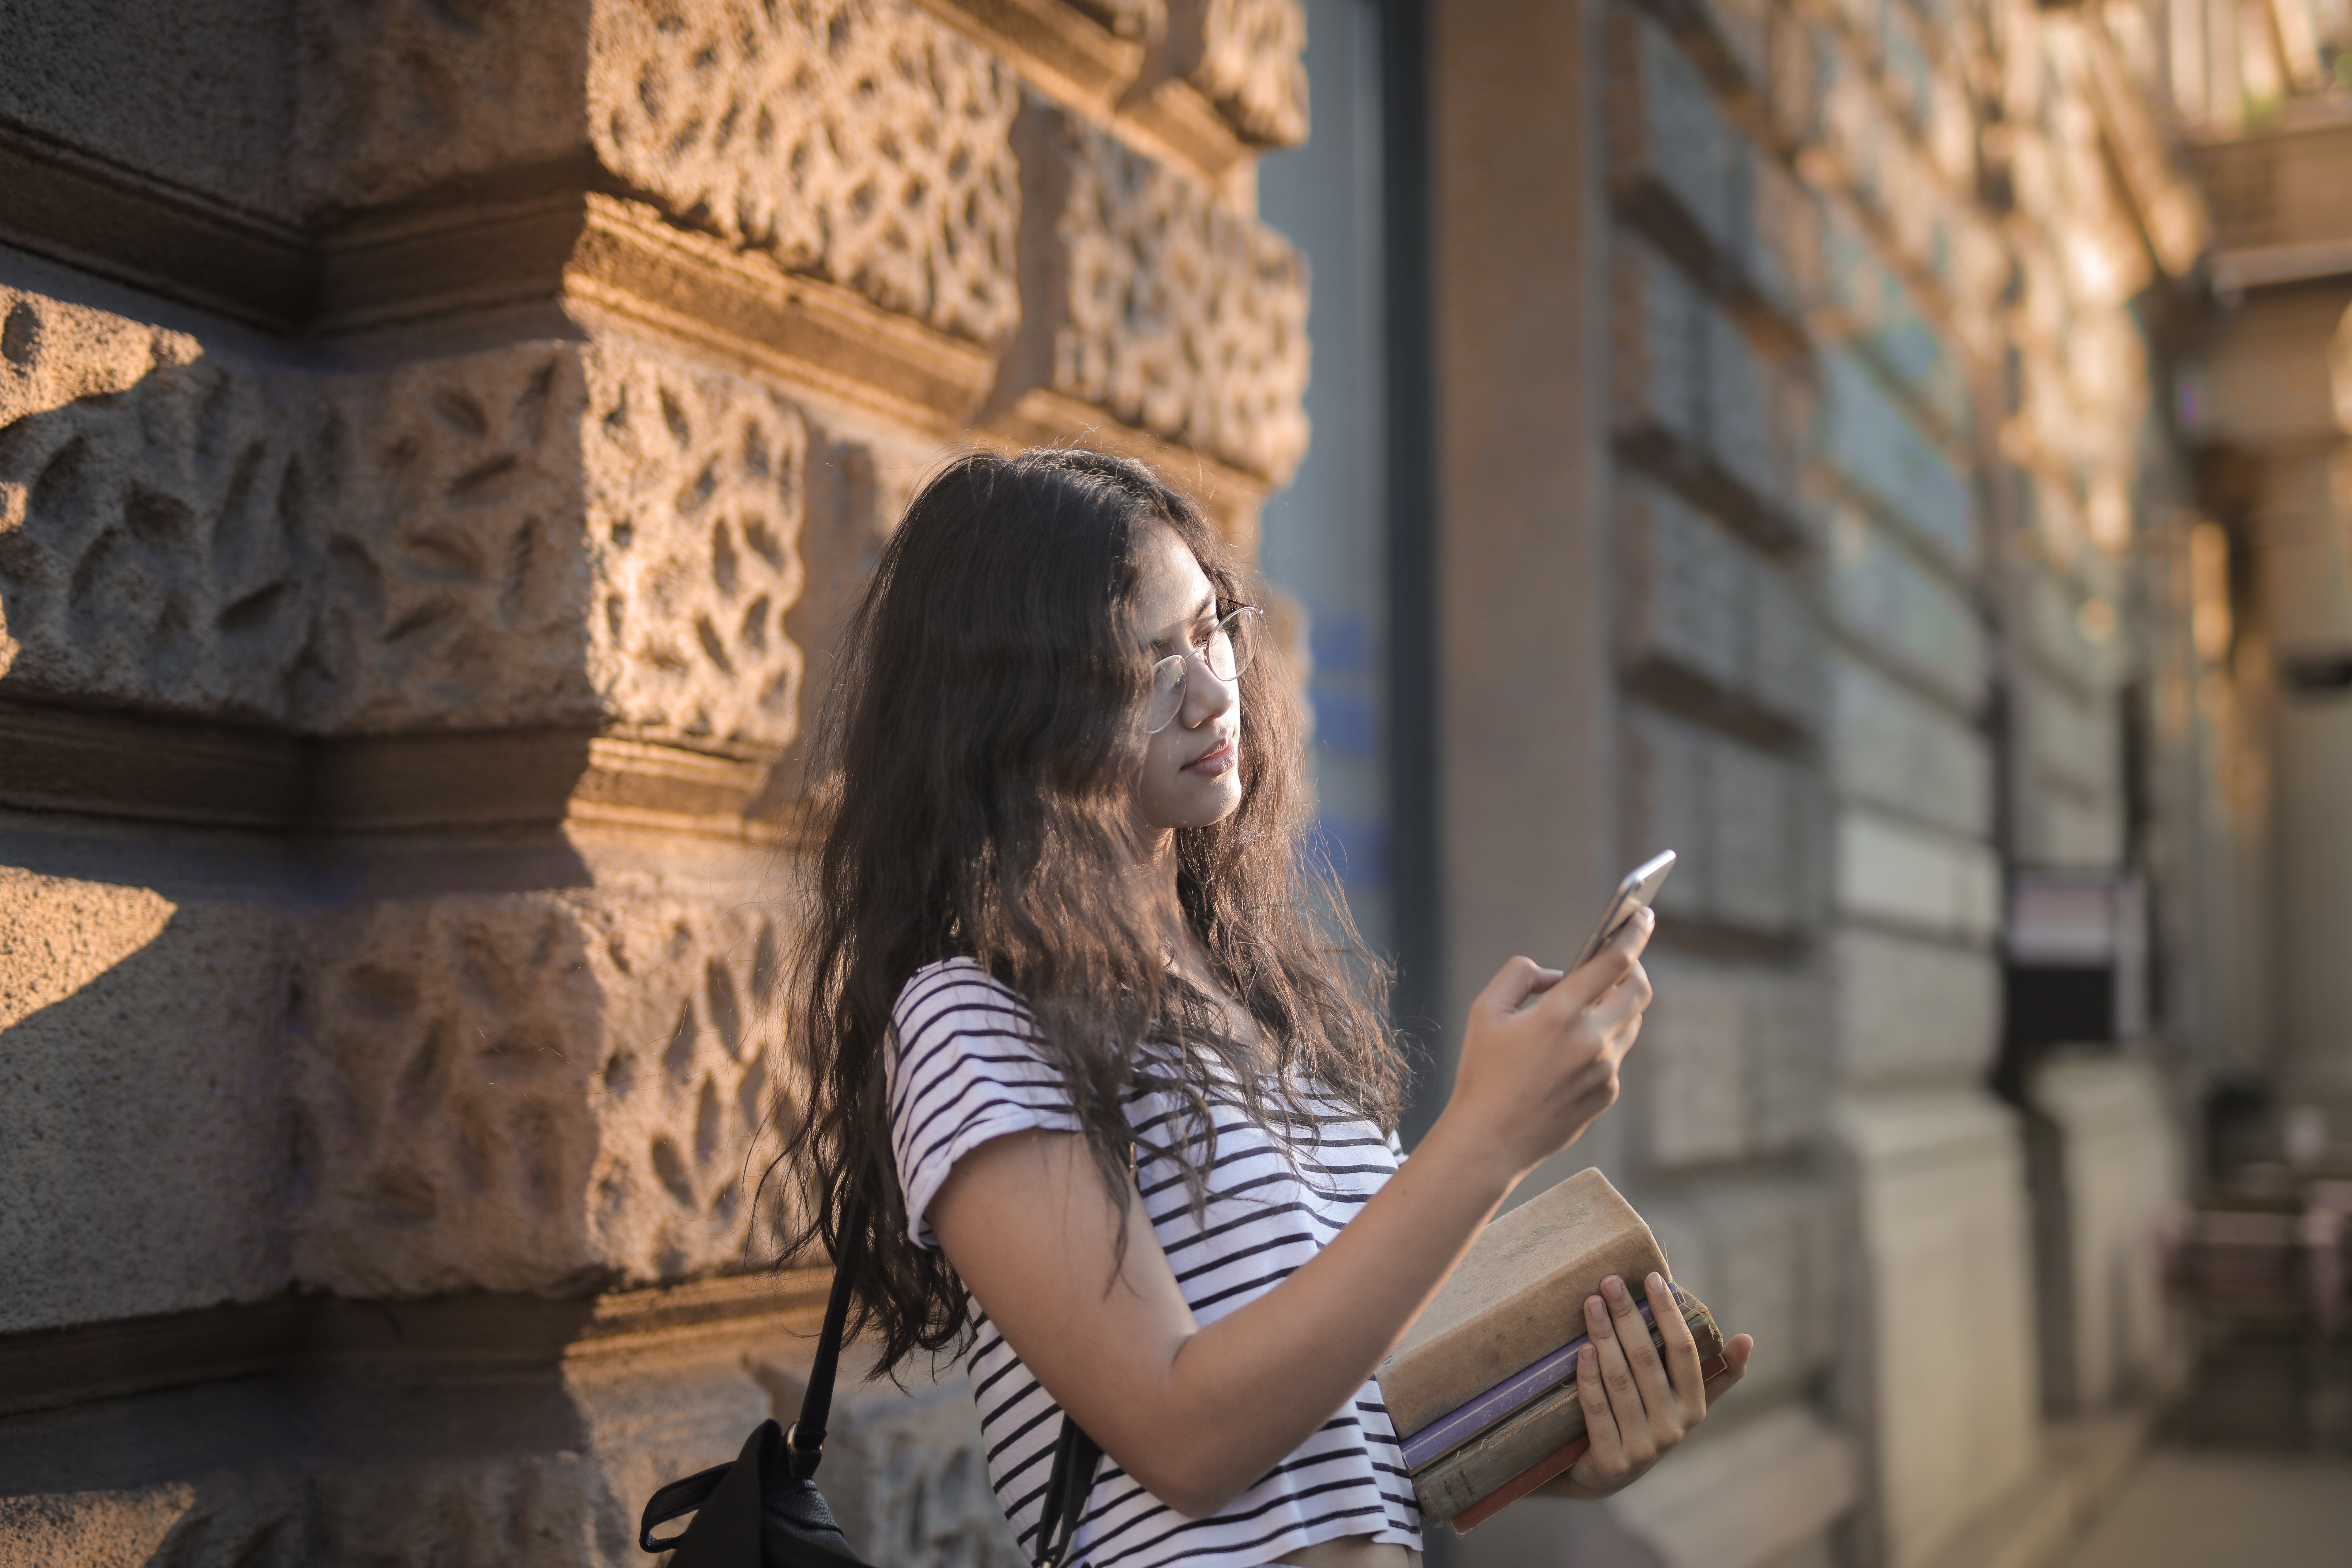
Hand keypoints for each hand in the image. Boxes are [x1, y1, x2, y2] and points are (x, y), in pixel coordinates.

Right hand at [1434, 909, 1655, 1181]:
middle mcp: (1592, 1039)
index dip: (1633, 932)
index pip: (1615, 960)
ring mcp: (1605, 1069)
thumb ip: (1520, 975)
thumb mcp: (1485, 1011)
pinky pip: (1617, 1054)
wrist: (1491, 1139)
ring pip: (1631, 1021)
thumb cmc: (1483, 1072)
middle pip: (1639, 988)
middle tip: (1622, 959)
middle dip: (1634, 967)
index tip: (1641, 914)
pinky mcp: (1608, 1093)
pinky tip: (1573, 1050)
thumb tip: (1556, 974)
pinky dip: (1604, 1040)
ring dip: (1619, 1004)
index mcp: (1561, 1013)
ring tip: (1593, 1002)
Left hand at [1551, 1271, 1754, 1498]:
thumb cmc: (1647, 1419)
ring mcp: (1642, 1448)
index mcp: (1693, 1407)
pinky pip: (1597, 1410)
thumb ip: (1715, 1372)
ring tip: (1591, 1303)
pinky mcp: (1611, 1461)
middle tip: (1609, 1280)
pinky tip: (1581, 1349)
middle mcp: (1673, 1428)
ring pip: (1620, 1381)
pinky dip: (1589, 1378)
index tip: (1652, 1277)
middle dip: (1628, 1317)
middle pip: (1647, 1360)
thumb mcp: (1683, 1399)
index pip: (1683, 1351)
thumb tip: (1748, 1339)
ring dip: (1604, 1338)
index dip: (1669, 1314)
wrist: (1606, 1472)